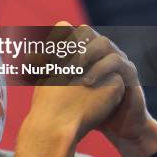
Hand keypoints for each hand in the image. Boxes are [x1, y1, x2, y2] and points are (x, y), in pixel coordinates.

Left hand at [55, 23, 156, 156]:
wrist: (116, 126)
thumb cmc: (87, 108)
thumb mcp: (66, 90)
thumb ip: (50, 72)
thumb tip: (26, 58)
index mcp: (87, 51)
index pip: (71, 31)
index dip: (57, 36)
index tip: (43, 51)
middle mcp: (102, 51)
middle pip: (86, 31)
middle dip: (71, 41)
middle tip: (56, 56)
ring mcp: (118, 59)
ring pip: (103, 42)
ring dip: (86, 53)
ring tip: (71, 68)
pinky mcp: (130, 73)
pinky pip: (117, 62)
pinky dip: (100, 69)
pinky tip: (87, 82)